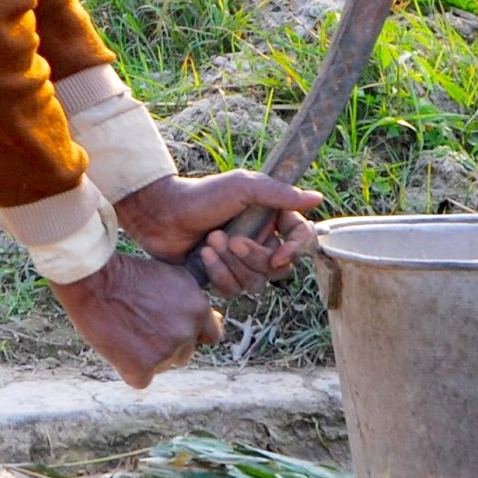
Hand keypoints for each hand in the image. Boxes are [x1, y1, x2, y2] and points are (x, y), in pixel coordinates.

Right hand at [50, 251, 225, 387]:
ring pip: (163, 366)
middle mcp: (187, 332)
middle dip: (167, 345)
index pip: (211, 335)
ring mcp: (166, 352)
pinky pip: (141, 379)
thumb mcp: (172, 277)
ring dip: (149, 357)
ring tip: (127, 333)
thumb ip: (192, 302)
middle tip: (141, 327)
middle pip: (184, 353)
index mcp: (198, 309)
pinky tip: (117, 347)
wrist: (94, 282)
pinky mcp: (142, 369)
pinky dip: (129, 369)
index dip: (193, 334)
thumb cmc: (129, 275)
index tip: (176, 330)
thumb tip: (214, 319)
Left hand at [113, 171, 321, 298]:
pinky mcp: (223, 277)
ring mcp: (241, 262)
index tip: (278, 254)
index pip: (301, 238)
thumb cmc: (201, 195)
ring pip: (257, 282)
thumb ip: (280, 193)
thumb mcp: (242, 187)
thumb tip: (316, 199)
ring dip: (232, 264)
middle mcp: (261, 241)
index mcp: (271, 217)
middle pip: (279, 267)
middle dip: (253, 256)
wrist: (161, 213)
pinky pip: (234, 291)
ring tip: (210, 242)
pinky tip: (202, 257)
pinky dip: (219, 275)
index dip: (295, 250)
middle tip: (229, 238)